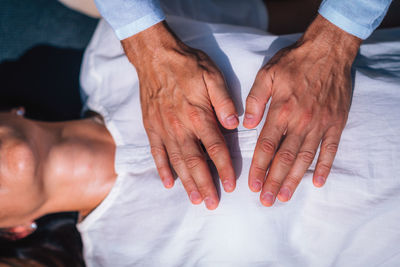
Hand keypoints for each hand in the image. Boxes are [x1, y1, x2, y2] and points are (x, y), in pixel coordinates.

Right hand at [122, 22, 238, 209]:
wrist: (155, 56)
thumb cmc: (188, 65)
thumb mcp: (212, 75)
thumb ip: (224, 101)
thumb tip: (235, 125)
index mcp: (198, 115)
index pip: (215, 149)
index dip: (225, 169)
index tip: (232, 186)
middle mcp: (180, 127)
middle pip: (194, 162)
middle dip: (205, 185)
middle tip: (212, 203)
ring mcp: (163, 129)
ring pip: (176, 162)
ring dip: (186, 183)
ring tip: (195, 199)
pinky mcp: (151, 127)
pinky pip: (156, 153)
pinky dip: (162, 170)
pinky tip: (168, 183)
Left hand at [244, 15, 360, 205]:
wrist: (328, 51)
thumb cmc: (293, 62)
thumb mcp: (266, 74)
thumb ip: (254, 101)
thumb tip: (244, 125)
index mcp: (281, 111)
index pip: (267, 147)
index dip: (259, 168)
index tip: (252, 185)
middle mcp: (301, 122)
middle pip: (285, 158)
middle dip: (274, 181)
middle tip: (266, 201)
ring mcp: (320, 125)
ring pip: (305, 158)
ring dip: (295, 180)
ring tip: (285, 197)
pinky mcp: (336, 123)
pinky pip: (331, 149)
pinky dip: (325, 167)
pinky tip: (318, 182)